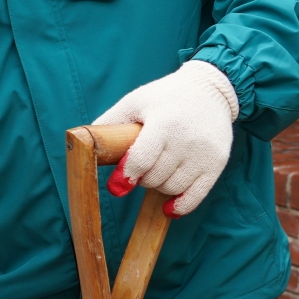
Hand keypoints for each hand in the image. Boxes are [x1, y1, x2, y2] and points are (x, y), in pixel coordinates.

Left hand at [94, 60, 238, 215]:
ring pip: (172, 188)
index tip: (116, 187)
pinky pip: (196, 196)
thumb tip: (81, 144)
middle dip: (140, 178)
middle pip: (154, 177)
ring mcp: (204, 152)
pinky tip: (169, 208)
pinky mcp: (217, 163)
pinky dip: (180, 205)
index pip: (142, 159)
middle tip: (140, 168)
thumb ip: (110, 122)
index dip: (126, 176)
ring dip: (158, 187)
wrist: (210, 91)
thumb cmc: (164, 97)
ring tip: (156, 172)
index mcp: (164, 122)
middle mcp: (186, 138)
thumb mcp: (134, 101)